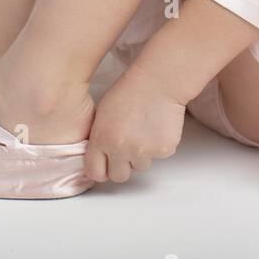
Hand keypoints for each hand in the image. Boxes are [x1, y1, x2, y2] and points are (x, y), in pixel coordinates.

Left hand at [84, 61, 186, 183]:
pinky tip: (156, 127)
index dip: (101, 169)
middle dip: (122, 166)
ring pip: (140, 166)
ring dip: (141, 154)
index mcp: (101, 139)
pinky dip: (158, 145)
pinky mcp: (162, 150)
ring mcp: (143, 152)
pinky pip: (158, 156)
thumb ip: (99, 138)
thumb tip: (100, 157)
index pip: (95, 172)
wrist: (157, 82)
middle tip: (127, 148)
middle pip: (119, 176)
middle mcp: (121, 149)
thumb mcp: (102, 114)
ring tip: (143, 129)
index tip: (106, 165)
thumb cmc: (129, 91)